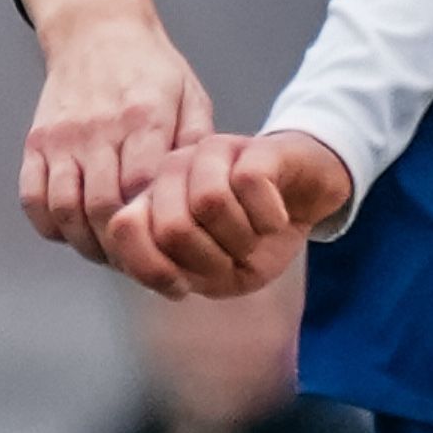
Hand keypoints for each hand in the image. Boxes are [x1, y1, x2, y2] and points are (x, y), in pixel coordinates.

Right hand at [17, 3, 218, 266]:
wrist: (96, 28)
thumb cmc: (151, 68)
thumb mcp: (191, 95)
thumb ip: (198, 146)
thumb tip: (205, 196)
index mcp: (144, 117)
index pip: (143, 189)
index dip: (154, 227)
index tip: (171, 248)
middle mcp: (98, 129)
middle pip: (101, 207)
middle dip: (122, 247)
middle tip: (140, 264)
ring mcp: (62, 136)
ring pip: (64, 209)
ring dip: (86, 243)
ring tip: (110, 253)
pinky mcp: (36, 141)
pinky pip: (33, 198)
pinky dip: (51, 226)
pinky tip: (74, 232)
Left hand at [102, 132, 353, 299]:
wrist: (309, 196)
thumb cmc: (256, 232)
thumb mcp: (215, 271)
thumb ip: (176, 270)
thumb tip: (164, 274)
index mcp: (155, 203)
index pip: (123, 230)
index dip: (152, 269)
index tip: (184, 286)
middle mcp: (175, 171)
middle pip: (172, 226)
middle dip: (211, 260)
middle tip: (233, 258)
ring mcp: (213, 152)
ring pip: (210, 201)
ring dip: (242, 237)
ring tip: (256, 235)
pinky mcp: (256, 146)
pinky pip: (251, 184)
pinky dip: (270, 217)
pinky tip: (277, 217)